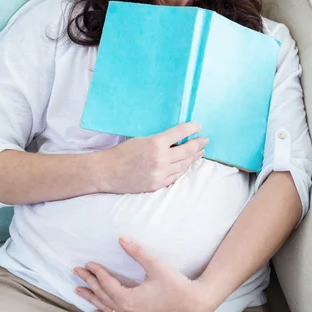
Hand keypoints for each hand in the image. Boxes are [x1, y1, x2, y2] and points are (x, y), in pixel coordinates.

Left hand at [74, 235, 209, 311]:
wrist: (193, 303)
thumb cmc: (175, 284)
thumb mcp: (155, 265)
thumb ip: (137, 251)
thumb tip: (121, 238)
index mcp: (129, 299)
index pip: (106, 284)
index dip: (97, 272)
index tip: (88, 263)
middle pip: (102, 296)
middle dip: (89, 283)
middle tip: (76, 272)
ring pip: (107, 311)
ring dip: (93, 300)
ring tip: (79, 292)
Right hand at [93, 121, 207, 193]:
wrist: (106, 172)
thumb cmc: (121, 152)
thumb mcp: (141, 139)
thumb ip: (159, 140)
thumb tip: (177, 137)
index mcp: (155, 143)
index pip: (180, 133)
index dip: (192, 129)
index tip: (198, 126)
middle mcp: (160, 159)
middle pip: (187, 150)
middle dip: (198, 144)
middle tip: (205, 140)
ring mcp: (160, 174)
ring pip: (183, 165)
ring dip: (193, 157)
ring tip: (199, 152)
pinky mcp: (157, 184)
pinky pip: (175, 176)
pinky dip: (182, 169)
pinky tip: (186, 164)